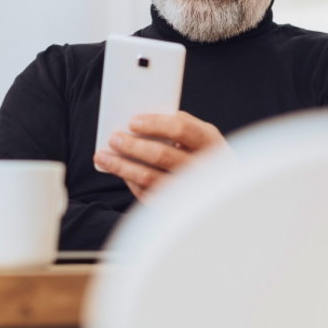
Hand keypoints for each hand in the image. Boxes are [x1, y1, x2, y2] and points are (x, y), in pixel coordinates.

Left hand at [93, 111, 226, 202]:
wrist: (225, 193)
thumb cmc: (205, 154)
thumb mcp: (202, 135)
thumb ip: (180, 125)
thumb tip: (143, 120)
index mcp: (210, 143)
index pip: (181, 129)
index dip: (154, 124)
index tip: (132, 122)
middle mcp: (203, 168)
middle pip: (161, 155)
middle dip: (132, 146)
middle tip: (113, 139)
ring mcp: (190, 191)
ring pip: (149, 178)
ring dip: (122, 166)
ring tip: (103, 157)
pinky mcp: (177, 207)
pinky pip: (148, 195)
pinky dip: (131, 183)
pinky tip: (121, 172)